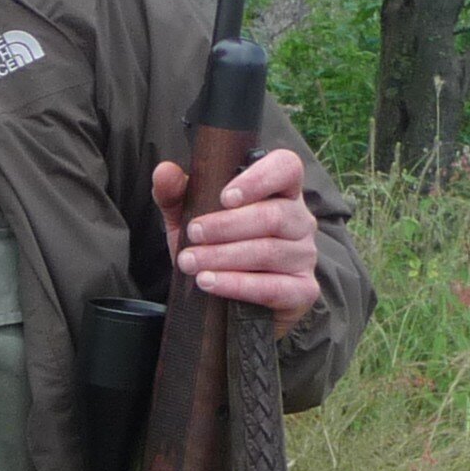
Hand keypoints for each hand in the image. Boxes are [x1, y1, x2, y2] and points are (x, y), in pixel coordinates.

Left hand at [152, 147, 320, 333]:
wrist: (224, 303)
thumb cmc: (213, 248)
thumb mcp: (188, 219)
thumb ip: (175, 194)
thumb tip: (164, 171)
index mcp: (279, 192)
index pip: (286, 168)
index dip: (260, 178)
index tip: (225, 197)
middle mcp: (299, 220)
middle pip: (273, 215)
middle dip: (226, 226)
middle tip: (193, 234)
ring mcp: (305, 256)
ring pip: (269, 251)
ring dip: (224, 256)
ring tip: (189, 262)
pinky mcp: (303, 290)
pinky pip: (274, 287)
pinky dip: (237, 285)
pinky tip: (208, 282)